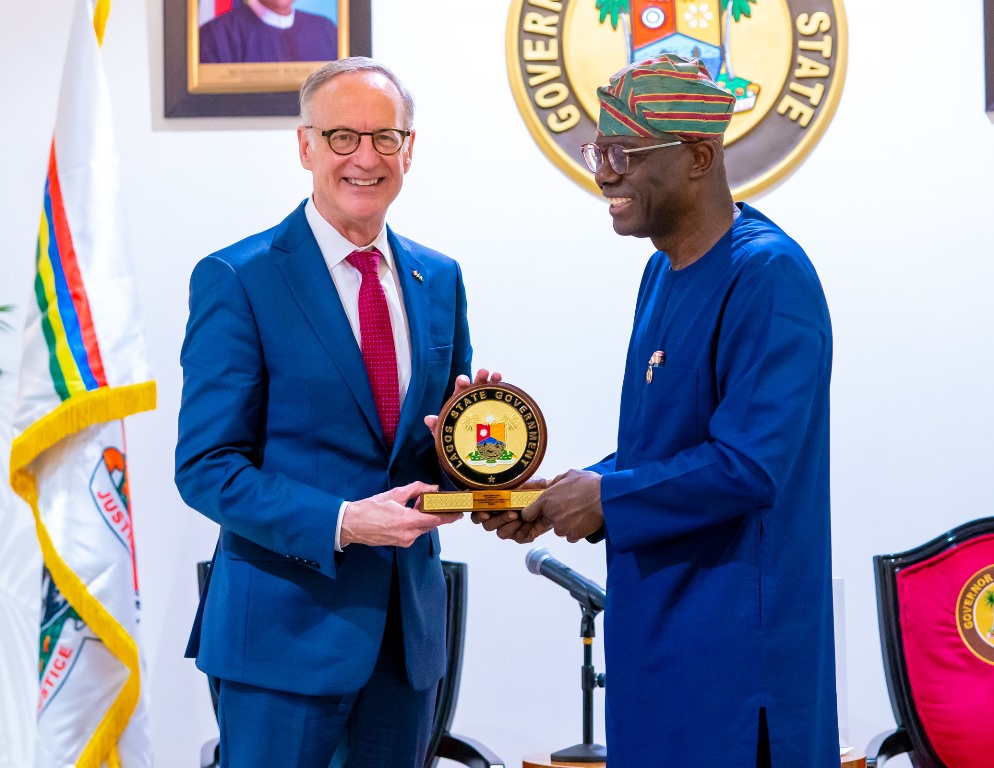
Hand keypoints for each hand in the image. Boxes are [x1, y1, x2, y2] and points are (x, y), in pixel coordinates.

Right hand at [340, 481, 460, 547]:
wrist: (351, 524)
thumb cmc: (369, 509)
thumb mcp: (394, 494)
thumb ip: (416, 489)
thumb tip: (432, 488)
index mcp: (408, 521)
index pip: (436, 519)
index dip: (450, 516)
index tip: (460, 512)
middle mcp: (408, 534)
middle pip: (431, 524)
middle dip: (435, 513)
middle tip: (434, 501)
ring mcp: (404, 541)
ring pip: (423, 528)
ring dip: (424, 517)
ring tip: (415, 505)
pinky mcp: (399, 543)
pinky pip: (414, 532)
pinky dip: (415, 523)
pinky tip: (408, 514)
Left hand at [424, 368, 502, 433]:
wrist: (472, 449)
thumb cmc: (456, 437)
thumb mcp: (446, 431)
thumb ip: (437, 425)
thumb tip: (428, 419)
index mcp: (460, 399)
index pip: (460, 387)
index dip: (462, 382)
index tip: (464, 381)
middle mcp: (473, 397)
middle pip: (476, 384)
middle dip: (479, 376)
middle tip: (484, 372)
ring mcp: (485, 402)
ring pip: (490, 388)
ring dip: (493, 380)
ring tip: (497, 375)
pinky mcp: (496, 408)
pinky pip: (500, 399)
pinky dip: (504, 392)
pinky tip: (509, 390)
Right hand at [470, 477, 550, 542]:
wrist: (552, 501)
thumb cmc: (535, 490)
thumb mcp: (527, 481)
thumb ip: (518, 482)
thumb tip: (512, 483)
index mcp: (494, 503)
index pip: (477, 512)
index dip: (478, 514)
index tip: (486, 513)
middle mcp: (498, 517)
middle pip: (487, 525)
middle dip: (498, 520)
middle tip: (512, 513)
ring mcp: (509, 527)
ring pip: (501, 533)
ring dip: (510, 526)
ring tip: (520, 517)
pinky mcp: (521, 535)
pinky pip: (518, 538)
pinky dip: (524, 531)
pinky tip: (530, 523)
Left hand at [520, 469, 602, 542]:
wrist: (606, 498)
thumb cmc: (589, 484)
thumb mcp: (570, 475)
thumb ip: (556, 481)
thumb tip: (550, 484)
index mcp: (546, 499)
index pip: (528, 513)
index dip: (532, 513)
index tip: (537, 513)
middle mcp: (551, 514)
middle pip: (545, 521)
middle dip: (554, 517)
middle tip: (568, 509)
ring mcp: (561, 527)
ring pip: (559, 529)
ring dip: (566, 524)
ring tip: (579, 513)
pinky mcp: (573, 535)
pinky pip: (570, 536)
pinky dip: (576, 531)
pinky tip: (584, 521)